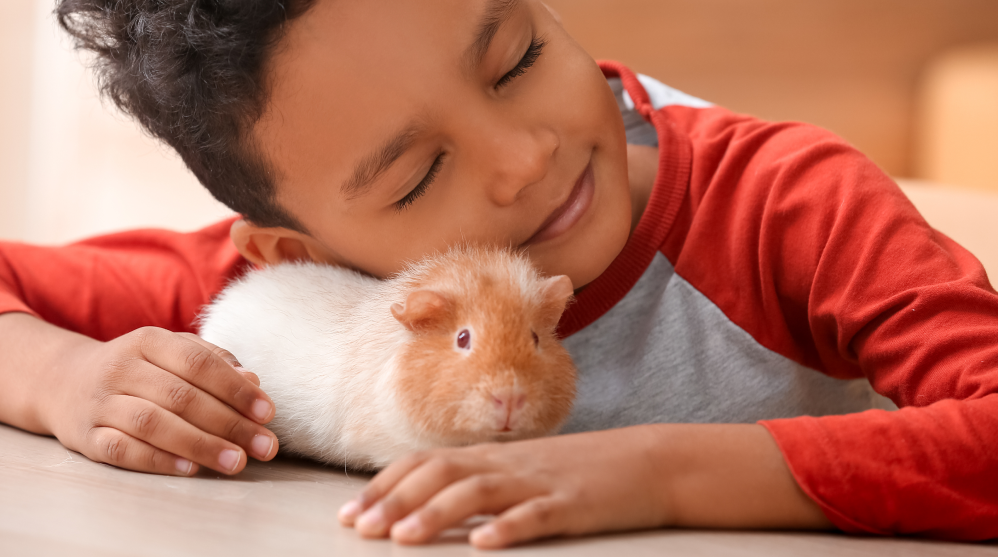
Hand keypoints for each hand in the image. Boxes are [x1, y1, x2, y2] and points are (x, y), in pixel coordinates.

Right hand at [42, 326, 277, 476]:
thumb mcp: (169, 352)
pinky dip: (158, 461)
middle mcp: (121, 368)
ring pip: (153, 424)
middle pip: (181, 396)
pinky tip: (191, 470)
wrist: (62, 382)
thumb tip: (253, 383)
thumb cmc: (136, 368)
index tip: (267, 412)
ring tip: (236, 462)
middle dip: (229, 423)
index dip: (235, 389)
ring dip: (200, 445)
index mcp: (147, 340)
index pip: (198, 363)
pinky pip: (123, 451)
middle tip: (263, 446)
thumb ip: (213, 362)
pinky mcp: (86, 438)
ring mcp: (101, 403)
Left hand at [337, 424, 828, 548]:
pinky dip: (510, 529)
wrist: (650, 461)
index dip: (385, 486)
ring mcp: (539, 481)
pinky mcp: (573, 503)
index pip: (425, 463)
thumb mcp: (521, 470)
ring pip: (479, 493)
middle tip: (359, 528)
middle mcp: (507, 462)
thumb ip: (478, 481)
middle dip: (394, 501)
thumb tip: (427, 502)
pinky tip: (485, 546)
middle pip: (440, 474)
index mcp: (491, 455)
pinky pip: (538, 515)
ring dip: (436, 514)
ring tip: (402, 538)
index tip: (350, 513)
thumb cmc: (579, 470)